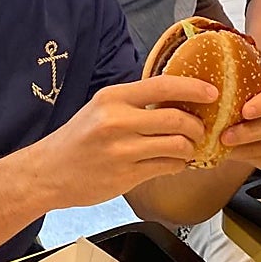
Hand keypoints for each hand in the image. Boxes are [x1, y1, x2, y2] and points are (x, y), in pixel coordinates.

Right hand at [31, 76, 212, 208]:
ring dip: (189, 147)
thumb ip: (135, 102)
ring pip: (176, 146)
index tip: (212, 92)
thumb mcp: (102, 107)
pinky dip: (178, 164)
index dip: (193, 88)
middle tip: (201, 129)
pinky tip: (173, 162)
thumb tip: (177, 98)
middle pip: (176, 119)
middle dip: (197, 125)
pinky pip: (166, 167)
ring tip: (188, 148)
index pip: (162, 85)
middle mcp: (117, 121)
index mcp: (113, 98)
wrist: (48, 172)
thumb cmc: (79, 137)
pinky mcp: (125, 176)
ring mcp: (122, 151)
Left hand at [220, 80, 260, 172]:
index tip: (244, 112)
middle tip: (226, 136)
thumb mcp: (245, 86)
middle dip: (250, 132)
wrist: (255, 117)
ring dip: (245, 148)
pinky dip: (247, 157)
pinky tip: (231, 152)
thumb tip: (211, 88)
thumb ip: (236, 86)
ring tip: (222, 146)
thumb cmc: (248, 97)